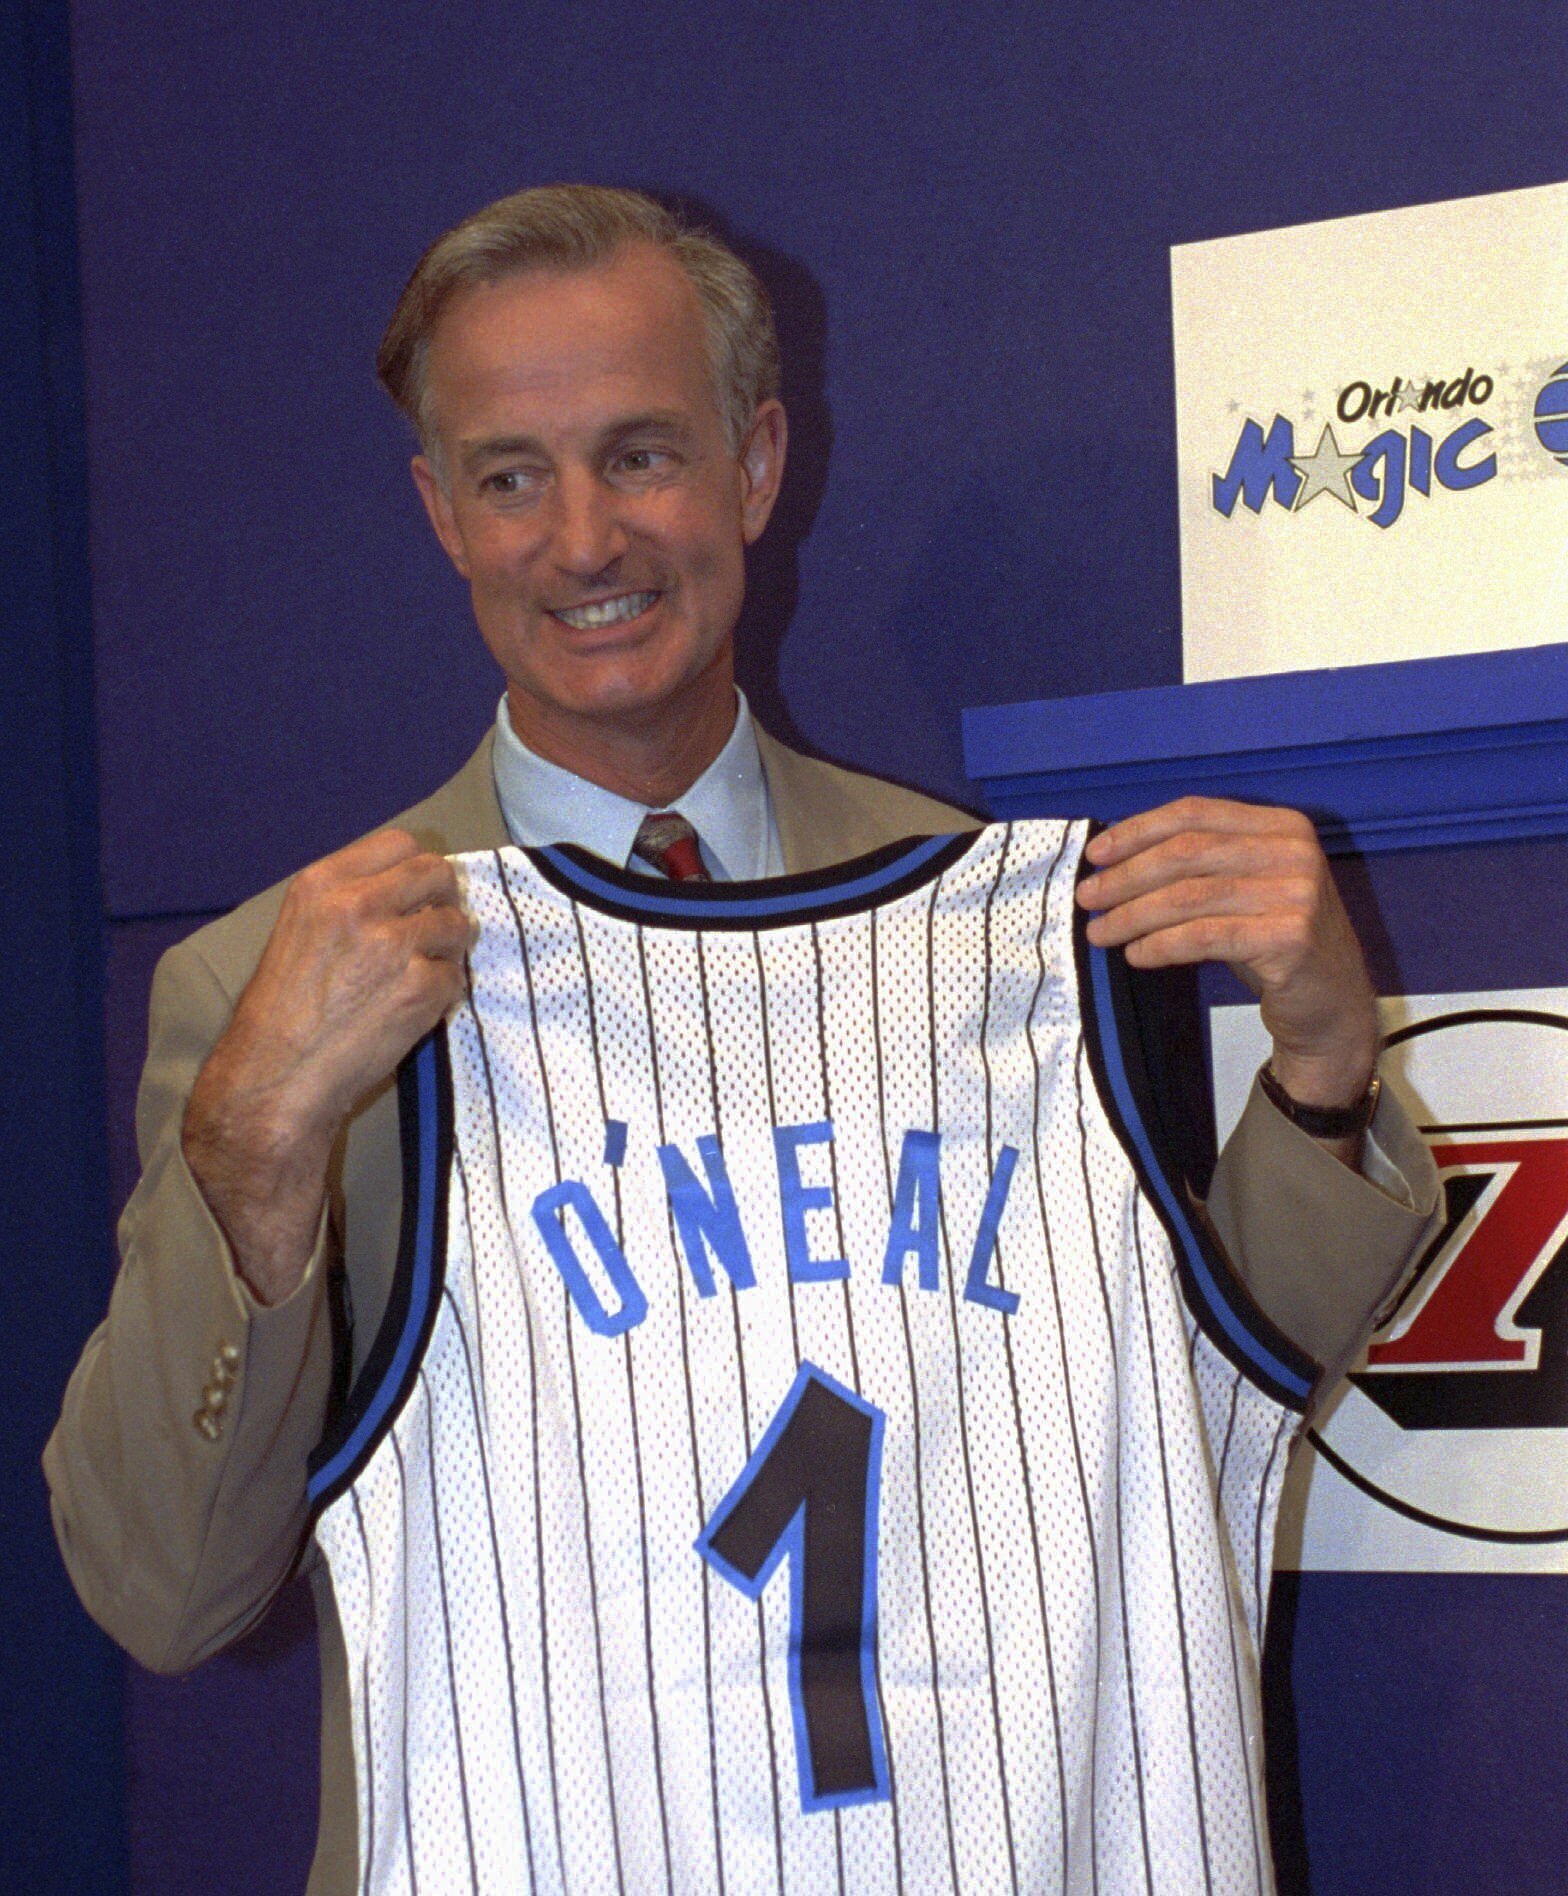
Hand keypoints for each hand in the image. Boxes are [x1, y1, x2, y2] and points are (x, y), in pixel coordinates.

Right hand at [183, 829, 470, 1303]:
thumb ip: (346, 902)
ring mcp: (393, 944)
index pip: (398, 844)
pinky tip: (414, 1012)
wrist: (274, 1081)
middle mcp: (357, 905)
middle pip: (437, 873)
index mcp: (320, 884)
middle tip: (436, 930)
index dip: (417, 868)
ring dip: (450, 949)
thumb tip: (405, 889)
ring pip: (456, 924)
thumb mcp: (298, 933)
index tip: (419, 891)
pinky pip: (457, 976)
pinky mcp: (420, 987)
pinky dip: (444, 994)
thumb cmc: (280, 1016)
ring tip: (422, 976)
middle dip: (444, 900)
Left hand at [1076, 796, 1378, 1135]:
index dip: (1138, 830)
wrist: (1332, 1005)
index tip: (1095, 854)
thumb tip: (1114, 861)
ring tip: (1100, 933)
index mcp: (1281, 825)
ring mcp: (1297, 893)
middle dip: (1126, 876)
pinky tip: (1135, 955)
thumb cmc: (1274, 941)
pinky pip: (1203, 936)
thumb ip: (1198, 865)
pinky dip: (1160, 945)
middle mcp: (1294, 851)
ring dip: (1133, 915)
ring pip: (1189, 896)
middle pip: (1187, 853)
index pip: (1196, 813)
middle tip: (1088, 898)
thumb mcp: (1243, 889)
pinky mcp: (1290, 937)